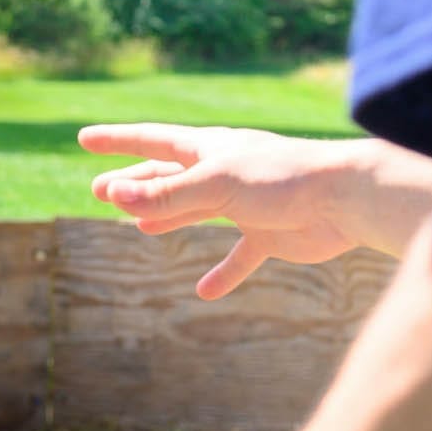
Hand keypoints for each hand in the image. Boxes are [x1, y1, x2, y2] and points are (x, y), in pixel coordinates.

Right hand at [80, 124, 370, 299]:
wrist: (346, 199)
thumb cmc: (283, 179)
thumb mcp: (216, 184)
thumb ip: (167, 194)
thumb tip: (115, 196)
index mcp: (210, 149)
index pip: (152, 141)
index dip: (117, 141)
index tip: (85, 139)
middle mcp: (224, 172)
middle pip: (169, 178)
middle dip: (135, 184)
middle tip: (100, 191)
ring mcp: (246, 204)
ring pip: (196, 211)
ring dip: (168, 218)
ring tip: (139, 227)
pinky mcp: (269, 234)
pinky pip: (240, 257)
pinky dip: (222, 273)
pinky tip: (205, 291)